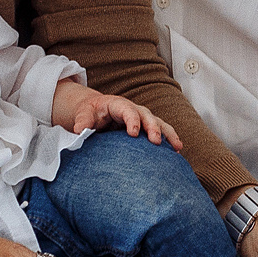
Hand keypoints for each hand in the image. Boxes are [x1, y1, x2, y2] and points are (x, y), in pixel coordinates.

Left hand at [57, 87, 181, 146]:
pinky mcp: (146, 128)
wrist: (96, 111)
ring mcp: (142, 119)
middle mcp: (134, 110)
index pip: (127, 110)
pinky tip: (177, 151)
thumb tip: (80, 130)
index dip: (132, 120)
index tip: (133, 133)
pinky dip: (169, 140)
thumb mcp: (83, 114)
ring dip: (168, 134)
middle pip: (147, 116)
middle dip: (153, 128)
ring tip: (177, 147)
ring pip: (159, 123)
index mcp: (118, 105)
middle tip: (156, 141)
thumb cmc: (90, 112)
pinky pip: (161, 132)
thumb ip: (83, 121)